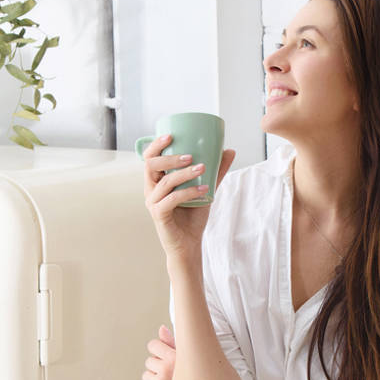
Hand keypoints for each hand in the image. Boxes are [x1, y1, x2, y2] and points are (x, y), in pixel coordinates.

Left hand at [140, 324, 193, 379]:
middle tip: (173, 378)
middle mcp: (166, 370)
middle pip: (149, 361)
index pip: (153, 345)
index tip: (164, 357)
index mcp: (177, 358)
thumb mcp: (193, 363)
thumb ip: (175, 345)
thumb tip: (161, 328)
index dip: (157, 351)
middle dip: (158, 368)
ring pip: (146, 376)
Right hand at [141, 134, 234, 259]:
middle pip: (151, 165)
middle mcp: (151, 190)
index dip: (156, 145)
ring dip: (184, 173)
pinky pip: (172, 199)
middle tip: (191, 156)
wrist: (189, 244)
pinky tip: (204, 190)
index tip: (171, 135)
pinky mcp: (159, 215)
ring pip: (165, 182)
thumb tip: (230, 150)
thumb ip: (216, 171)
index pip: (150, 158)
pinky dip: (189, 192)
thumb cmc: (192, 216)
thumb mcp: (206, 189)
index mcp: (157, 180)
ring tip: (203, 168)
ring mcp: (153, 203)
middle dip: (170, 157)